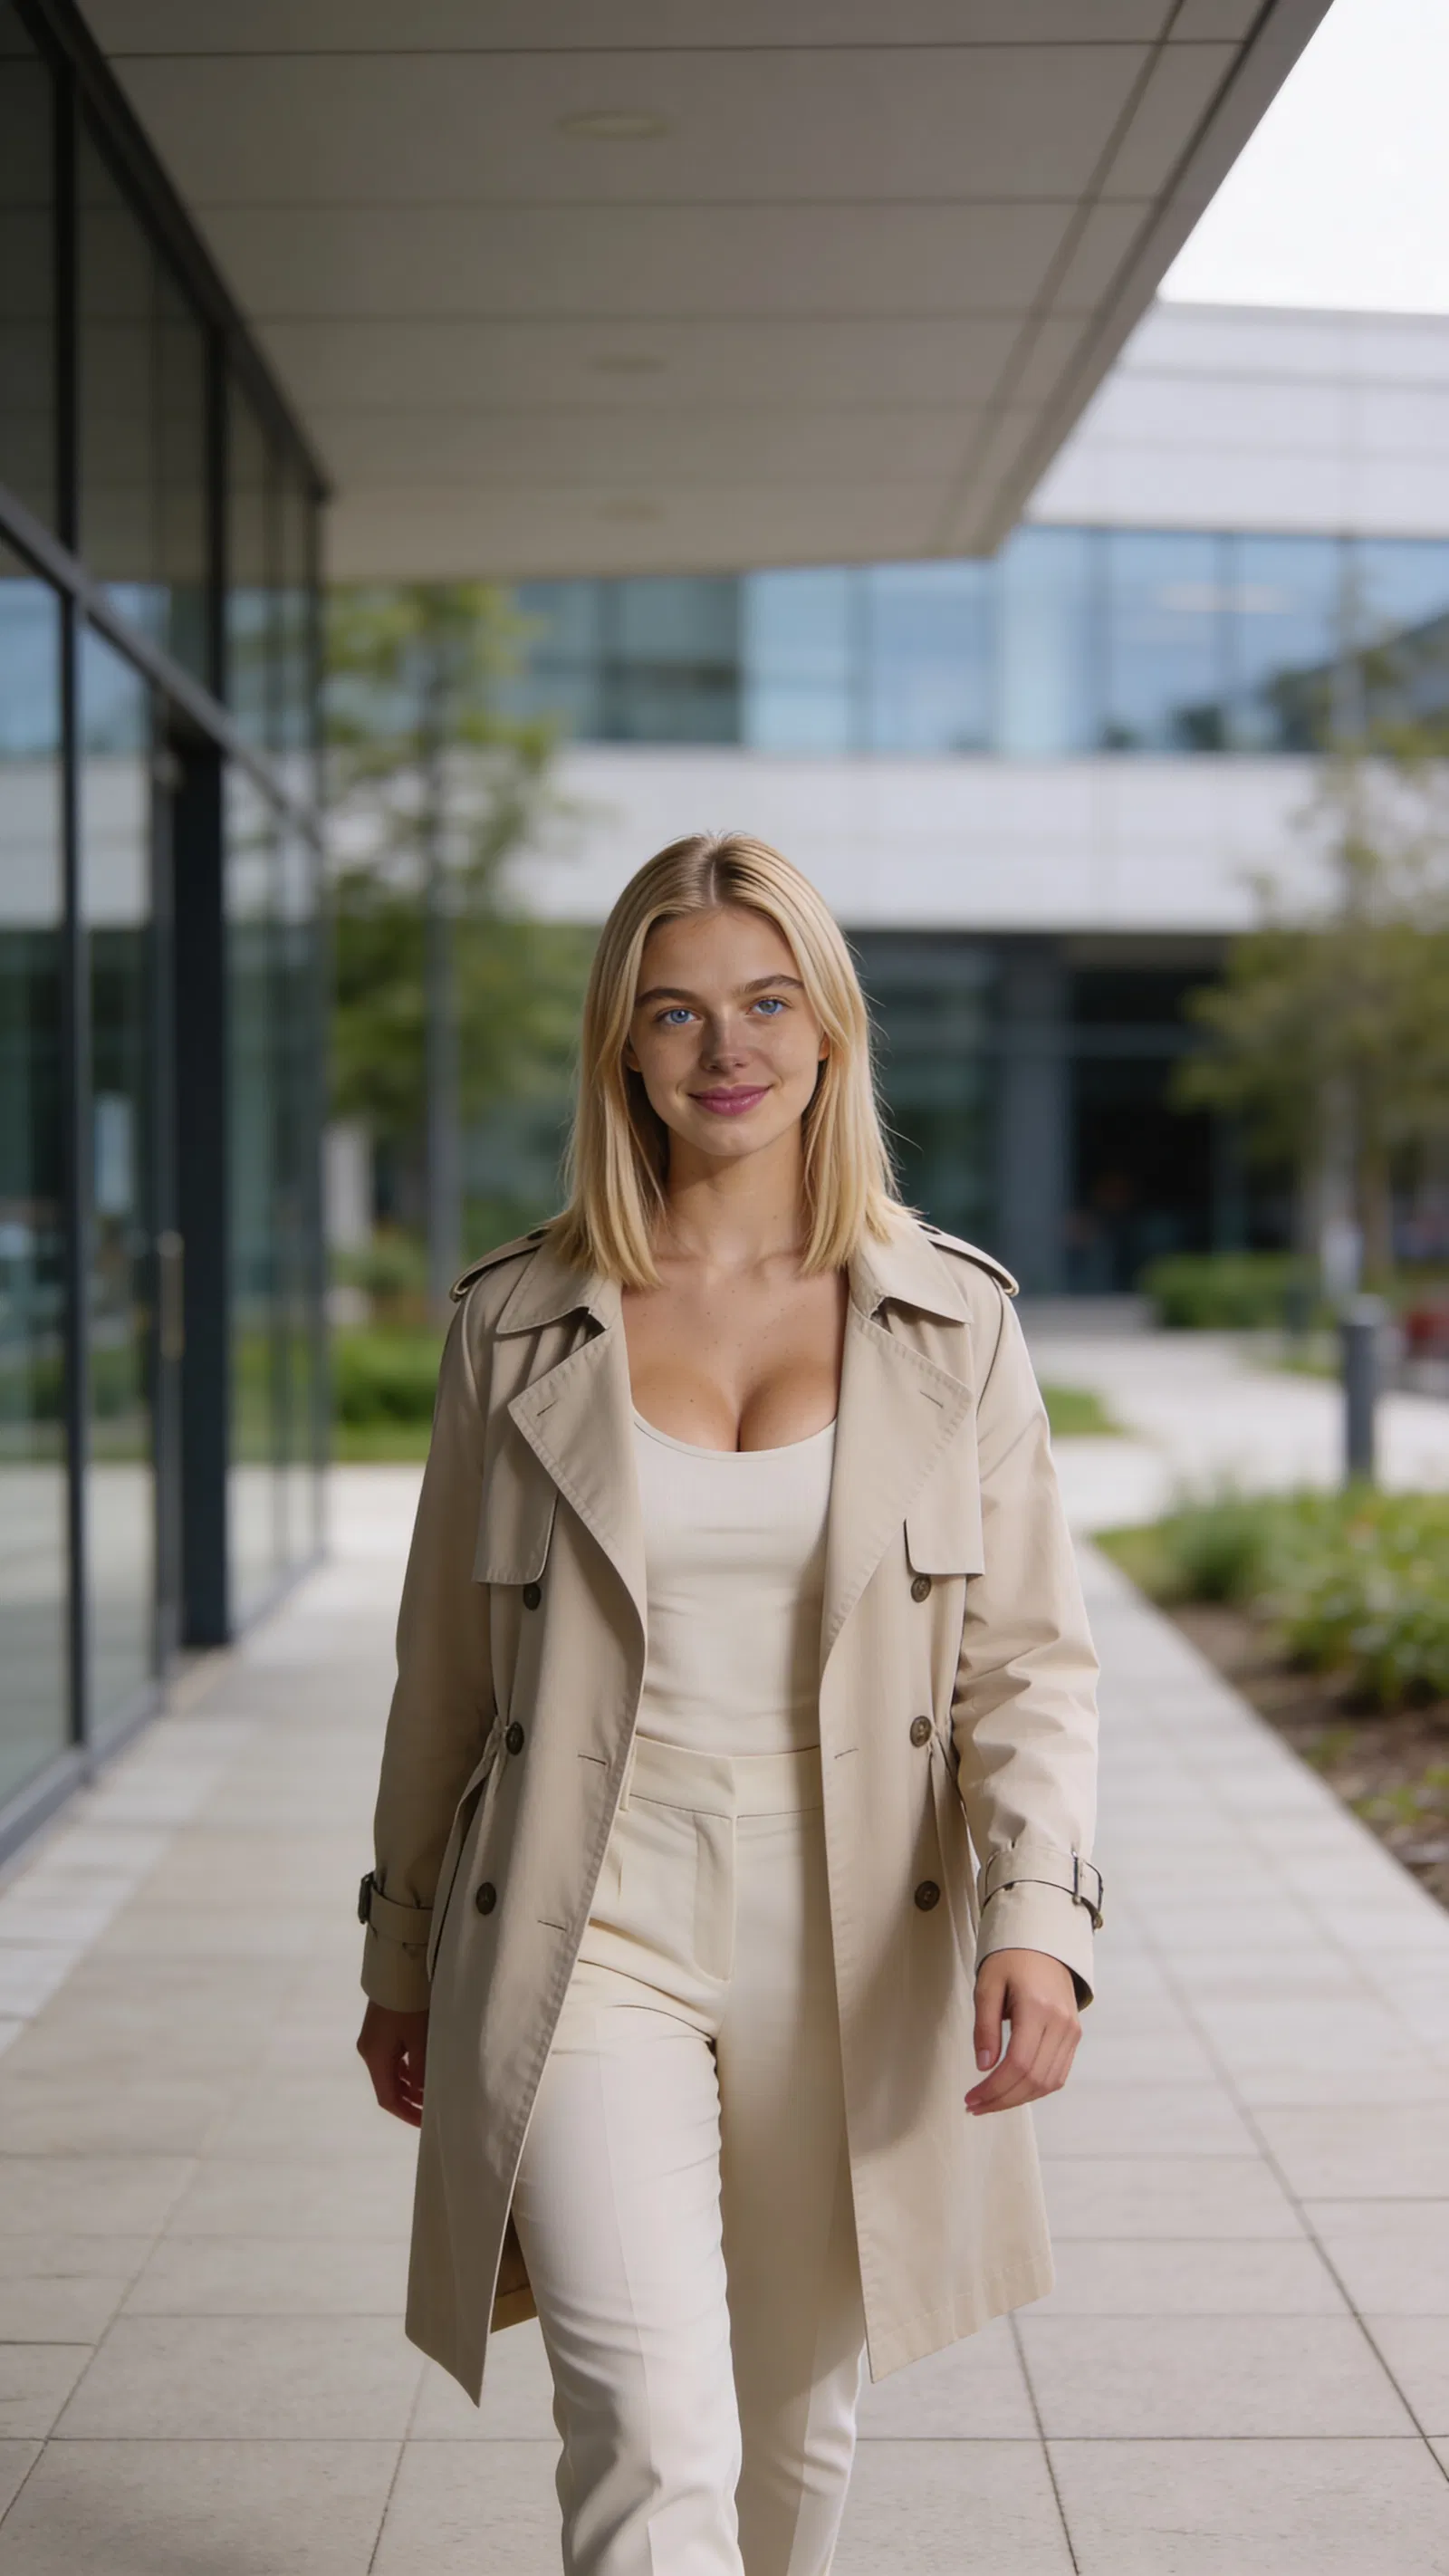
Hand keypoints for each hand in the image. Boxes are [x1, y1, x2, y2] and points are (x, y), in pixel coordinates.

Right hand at [357, 2002, 429, 2127]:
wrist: (397, 1967)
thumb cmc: (410, 2005)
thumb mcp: (419, 2039)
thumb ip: (421, 2070)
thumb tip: (424, 2094)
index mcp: (375, 2057)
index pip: (388, 2098)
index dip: (407, 2113)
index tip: (426, 2122)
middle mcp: (369, 2051)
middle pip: (388, 2086)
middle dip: (410, 2101)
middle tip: (433, 2109)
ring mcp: (374, 2039)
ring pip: (392, 2072)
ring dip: (410, 2084)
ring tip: (432, 2090)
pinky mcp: (381, 2028)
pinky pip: (393, 2058)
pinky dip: (407, 2069)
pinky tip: (422, 2069)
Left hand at [966, 1948, 1079, 2116]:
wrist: (1045, 1943)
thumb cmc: (1011, 1960)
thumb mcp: (988, 1985)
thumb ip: (985, 2026)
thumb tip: (984, 2067)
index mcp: (1037, 2008)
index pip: (1018, 2063)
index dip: (994, 2088)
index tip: (971, 2099)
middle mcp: (1060, 2024)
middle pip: (1034, 2079)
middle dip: (1002, 2100)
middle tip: (975, 2106)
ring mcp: (1072, 2031)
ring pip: (1048, 2082)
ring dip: (1019, 2099)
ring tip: (991, 2103)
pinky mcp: (1074, 2036)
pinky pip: (1058, 2074)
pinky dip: (1035, 2089)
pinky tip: (1013, 2090)